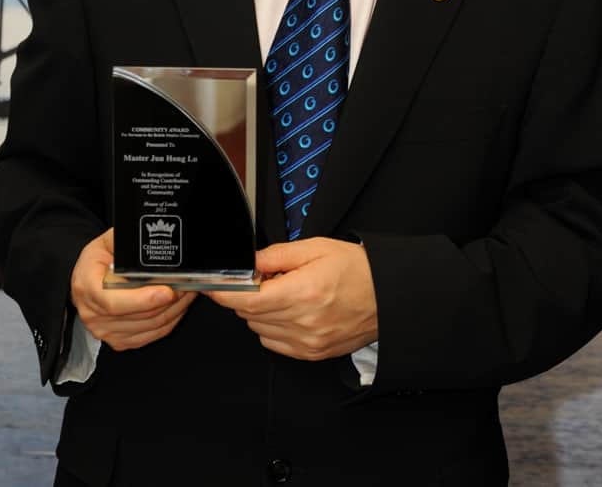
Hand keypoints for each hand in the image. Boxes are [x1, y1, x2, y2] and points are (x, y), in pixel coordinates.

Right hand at [70, 228, 195, 350]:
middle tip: (188, 283)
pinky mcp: (119, 341)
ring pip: (150, 325)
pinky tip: (178, 305)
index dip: (143, 299)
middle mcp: (93, 313)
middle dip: (169, 300)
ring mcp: (105, 330)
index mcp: (87, 286)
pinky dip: (170, 320)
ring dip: (174, 309)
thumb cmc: (98, 259)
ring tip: (187, 291)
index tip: (167, 291)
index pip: (114, 301)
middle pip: (138, 315)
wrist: (86, 278)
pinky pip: (152, 335)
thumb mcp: (108, 241)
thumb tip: (149, 239)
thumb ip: (127, 241)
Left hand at [207, 237, 377, 360]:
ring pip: (259, 330)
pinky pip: (275, 343)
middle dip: (248, 295)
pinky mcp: (312, 353)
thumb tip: (250, 262)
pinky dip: (273, 327)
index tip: (213, 286)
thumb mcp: (316, 248)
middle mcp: (303, 322)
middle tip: (266, 278)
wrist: (387, 295)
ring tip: (284, 293)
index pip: (247, 300)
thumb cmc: (358, 270)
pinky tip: (290, 311)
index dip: (224, 293)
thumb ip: (277, 255)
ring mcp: (307, 342)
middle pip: (249, 315)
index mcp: (303, 292)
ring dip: (260, 312)